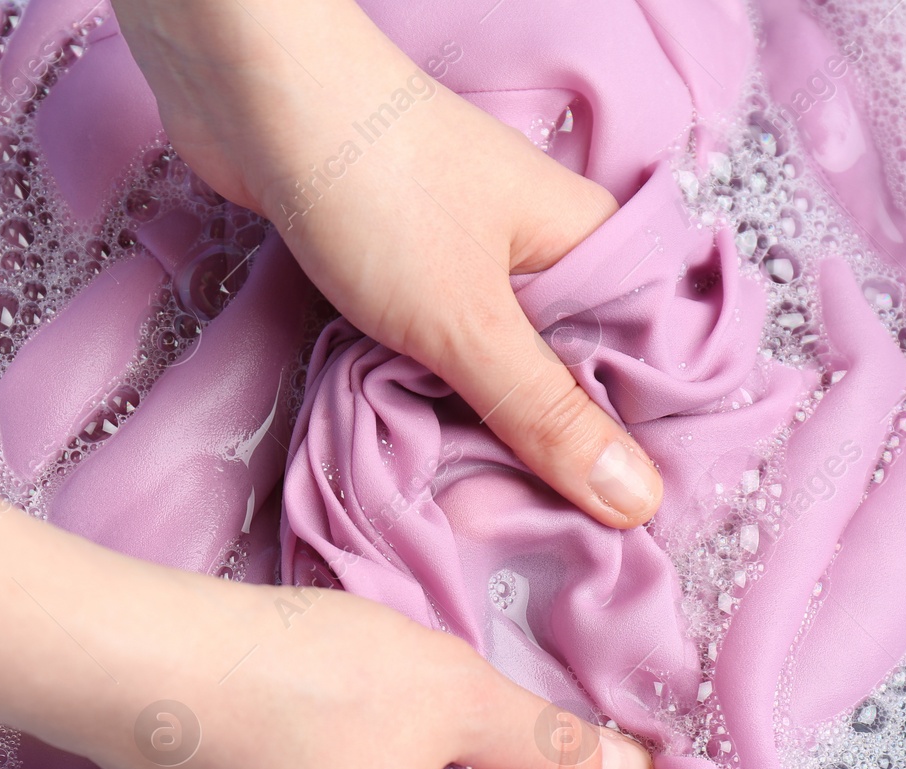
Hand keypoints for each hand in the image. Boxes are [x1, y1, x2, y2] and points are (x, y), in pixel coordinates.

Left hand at [113, 0, 664, 527]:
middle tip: (540, 535)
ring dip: (488, 431)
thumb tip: (638, 500)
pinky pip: (446, 353)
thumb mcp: (468, 322)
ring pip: (504, 369)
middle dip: (557, 453)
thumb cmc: (375, 194)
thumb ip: (547, 414)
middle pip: (576, 375)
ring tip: (482, 510)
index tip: (630, 532)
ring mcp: (474, 260)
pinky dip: (438, 398)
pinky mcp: (410, 272)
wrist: (254, 96)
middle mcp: (545, 253)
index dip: (644, 448)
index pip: (651, 364)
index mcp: (593, 247)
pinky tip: (431, 451)